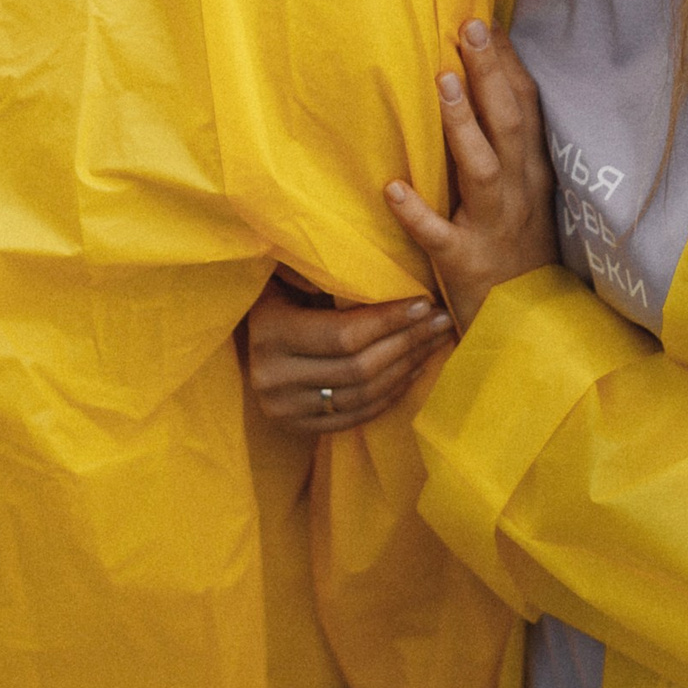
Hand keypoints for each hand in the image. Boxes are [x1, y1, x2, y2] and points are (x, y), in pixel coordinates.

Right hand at [243, 274, 452, 433]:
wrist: (246, 338)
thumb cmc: (278, 292)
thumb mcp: (286, 272)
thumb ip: (316, 268)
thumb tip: (361, 261)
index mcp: (270, 332)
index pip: (344, 335)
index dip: (389, 320)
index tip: (424, 302)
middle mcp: (272, 377)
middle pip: (358, 368)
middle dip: (407, 342)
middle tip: (440, 320)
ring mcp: (284, 409)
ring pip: (362, 395)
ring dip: (406, 368)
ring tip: (434, 342)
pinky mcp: (298, 426)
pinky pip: (357, 416)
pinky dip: (391, 394)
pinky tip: (414, 369)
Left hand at [386, 19, 557, 328]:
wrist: (528, 329)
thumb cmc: (518, 252)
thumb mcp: (524, 196)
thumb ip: (506, 148)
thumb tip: (485, 88)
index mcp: (532, 174)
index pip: (526, 109)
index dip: (509, 65)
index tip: (487, 23)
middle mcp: (519, 194)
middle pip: (508, 125)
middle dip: (490, 75)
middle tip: (469, 29)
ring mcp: (493, 227)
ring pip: (483, 170)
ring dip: (462, 125)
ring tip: (440, 83)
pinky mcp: (465, 263)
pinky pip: (439, 236)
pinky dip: (416, 212)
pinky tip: (391, 189)